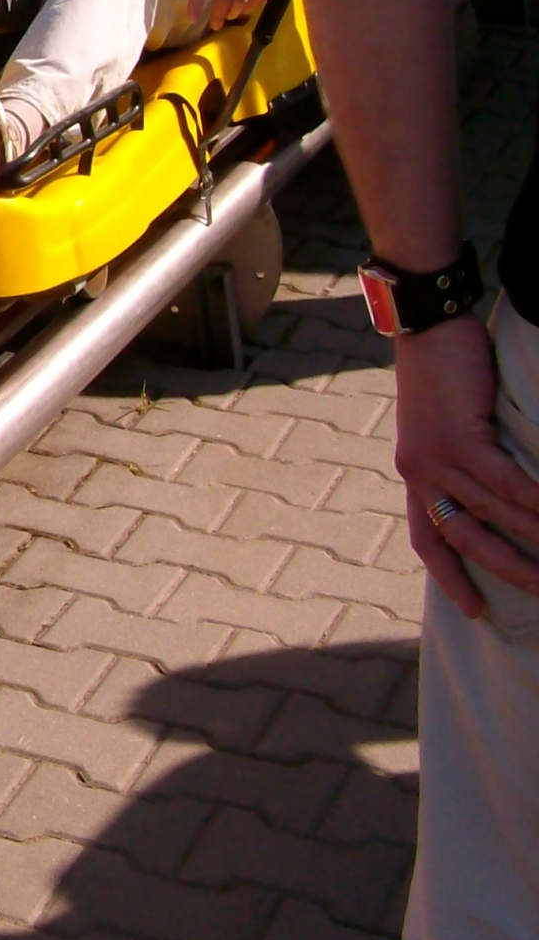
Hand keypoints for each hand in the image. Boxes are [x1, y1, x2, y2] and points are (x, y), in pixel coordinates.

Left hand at [396, 315, 538, 615]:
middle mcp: (418, 472)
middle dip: (505, 570)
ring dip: (536, 537)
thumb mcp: (447, 426)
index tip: (473, 612)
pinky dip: (537, 501)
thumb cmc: (444, 373)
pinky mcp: (459, 438)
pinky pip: (505, 482)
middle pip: (464, 538)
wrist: (427, 328)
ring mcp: (435, 457)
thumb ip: (464, 464)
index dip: (450, 577)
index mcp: (414, 473)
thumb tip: (501, 496)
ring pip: (494, 513)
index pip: (427, 539)